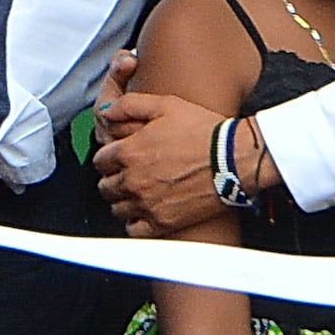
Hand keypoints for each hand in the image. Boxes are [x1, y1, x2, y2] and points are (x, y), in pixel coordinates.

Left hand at [99, 83, 233, 232]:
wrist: (234, 158)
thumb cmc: (204, 131)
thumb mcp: (165, 105)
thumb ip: (129, 105)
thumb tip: (106, 111)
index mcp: (129, 152)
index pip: (100, 161)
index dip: (110, 158)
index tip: (121, 158)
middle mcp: (133, 180)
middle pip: (105, 186)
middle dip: (115, 178)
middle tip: (130, 174)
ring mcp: (146, 203)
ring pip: (117, 208)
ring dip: (124, 200)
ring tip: (139, 192)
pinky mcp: (162, 222)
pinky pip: (134, 229)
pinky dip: (135, 222)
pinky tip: (145, 211)